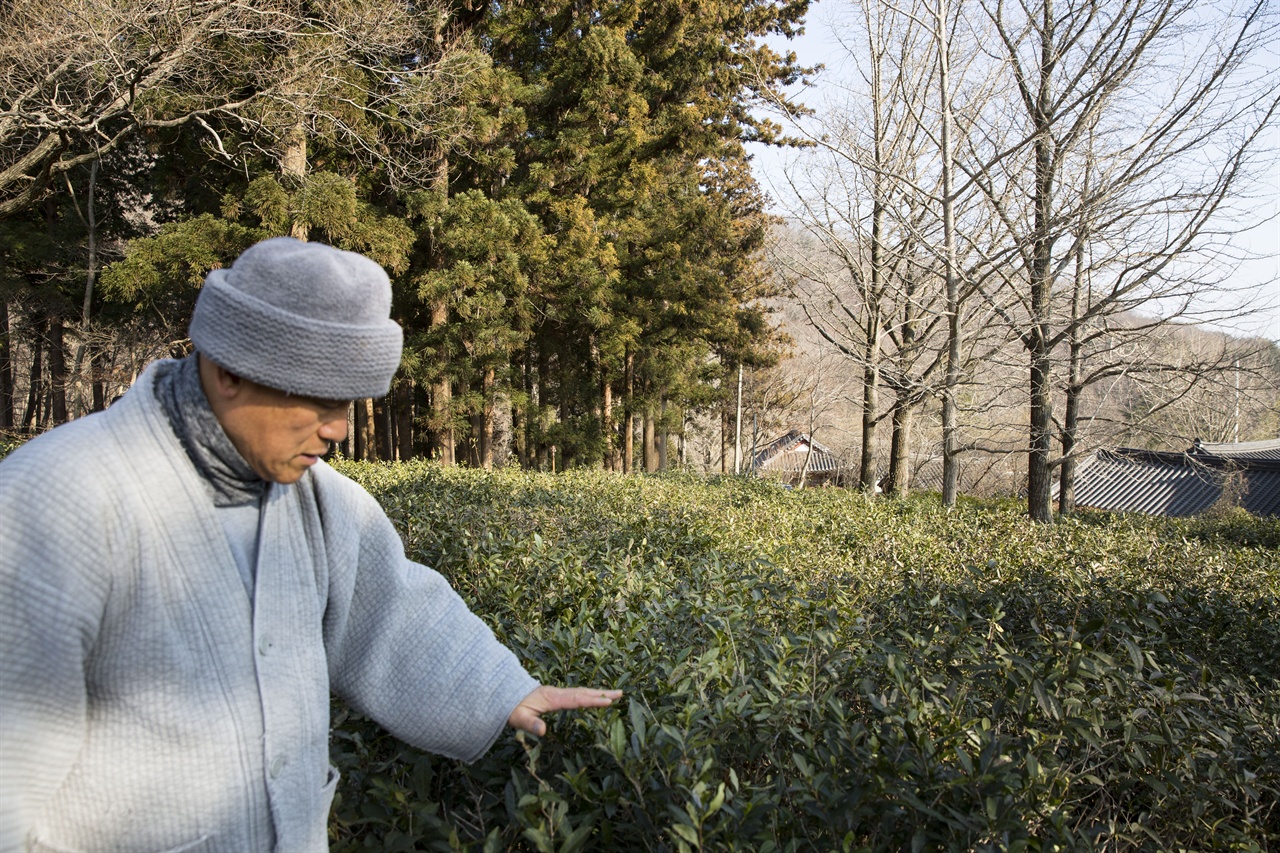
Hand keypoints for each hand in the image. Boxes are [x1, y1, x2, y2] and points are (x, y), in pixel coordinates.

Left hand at [507, 685, 622, 736]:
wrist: (501, 694)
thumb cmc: (510, 708)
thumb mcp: (518, 718)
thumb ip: (530, 724)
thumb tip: (543, 732)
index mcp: (552, 698)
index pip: (576, 699)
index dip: (593, 700)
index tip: (609, 701)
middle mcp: (556, 693)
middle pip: (583, 692)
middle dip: (602, 694)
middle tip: (621, 694)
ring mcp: (556, 693)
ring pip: (580, 691)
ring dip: (597, 693)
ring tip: (614, 694)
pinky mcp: (554, 695)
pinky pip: (575, 693)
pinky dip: (588, 694)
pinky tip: (592, 697)